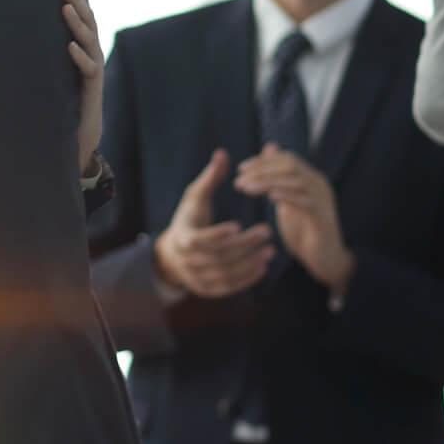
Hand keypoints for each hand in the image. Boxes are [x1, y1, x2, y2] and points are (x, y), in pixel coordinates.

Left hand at [60, 0, 103, 174]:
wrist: (81, 131)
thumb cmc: (64, 94)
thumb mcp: (53, 62)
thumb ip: (47, 41)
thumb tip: (19, 16)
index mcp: (82, 40)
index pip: (80, 6)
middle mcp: (91, 49)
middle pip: (86, 16)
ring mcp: (93, 67)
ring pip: (89, 39)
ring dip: (76, 21)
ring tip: (64, 4)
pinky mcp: (91, 87)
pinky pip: (87, 69)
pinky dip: (79, 57)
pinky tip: (69, 47)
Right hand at [151, 149, 274, 298]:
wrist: (172, 254)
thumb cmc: (189, 219)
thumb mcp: (194, 198)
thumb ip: (210, 178)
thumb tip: (222, 153)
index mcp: (182, 237)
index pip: (198, 240)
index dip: (217, 234)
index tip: (238, 225)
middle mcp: (187, 261)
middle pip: (218, 256)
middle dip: (244, 245)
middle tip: (267, 231)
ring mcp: (196, 278)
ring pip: (225, 274)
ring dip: (249, 263)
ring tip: (270, 250)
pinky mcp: (206, 290)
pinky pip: (228, 287)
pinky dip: (246, 279)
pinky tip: (263, 267)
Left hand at [234, 145, 353, 292]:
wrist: (325, 259)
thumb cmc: (304, 231)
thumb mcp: (288, 201)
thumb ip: (279, 179)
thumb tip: (269, 149)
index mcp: (311, 180)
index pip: (287, 159)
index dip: (263, 161)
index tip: (240, 168)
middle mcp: (319, 185)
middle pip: (290, 166)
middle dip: (262, 170)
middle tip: (239, 181)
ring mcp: (323, 201)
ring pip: (296, 181)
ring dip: (268, 182)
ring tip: (246, 189)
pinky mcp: (323, 219)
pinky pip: (306, 202)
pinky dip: (287, 196)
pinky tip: (270, 197)